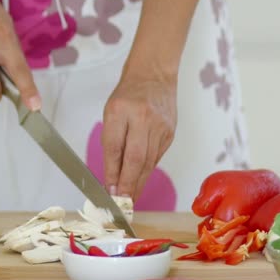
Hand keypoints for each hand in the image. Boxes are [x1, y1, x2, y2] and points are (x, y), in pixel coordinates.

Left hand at [102, 72, 176, 200]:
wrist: (154, 75)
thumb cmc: (128, 94)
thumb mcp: (111, 112)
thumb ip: (112, 141)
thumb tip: (113, 174)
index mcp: (121, 110)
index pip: (114, 148)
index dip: (112, 173)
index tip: (109, 191)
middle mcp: (143, 118)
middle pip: (135, 159)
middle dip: (129, 184)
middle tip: (122, 204)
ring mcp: (160, 126)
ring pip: (149, 162)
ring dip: (139, 182)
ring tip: (130, 198)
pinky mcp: (170, 132)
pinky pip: (157, 156)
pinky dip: (147, 169)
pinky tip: (141, 179)